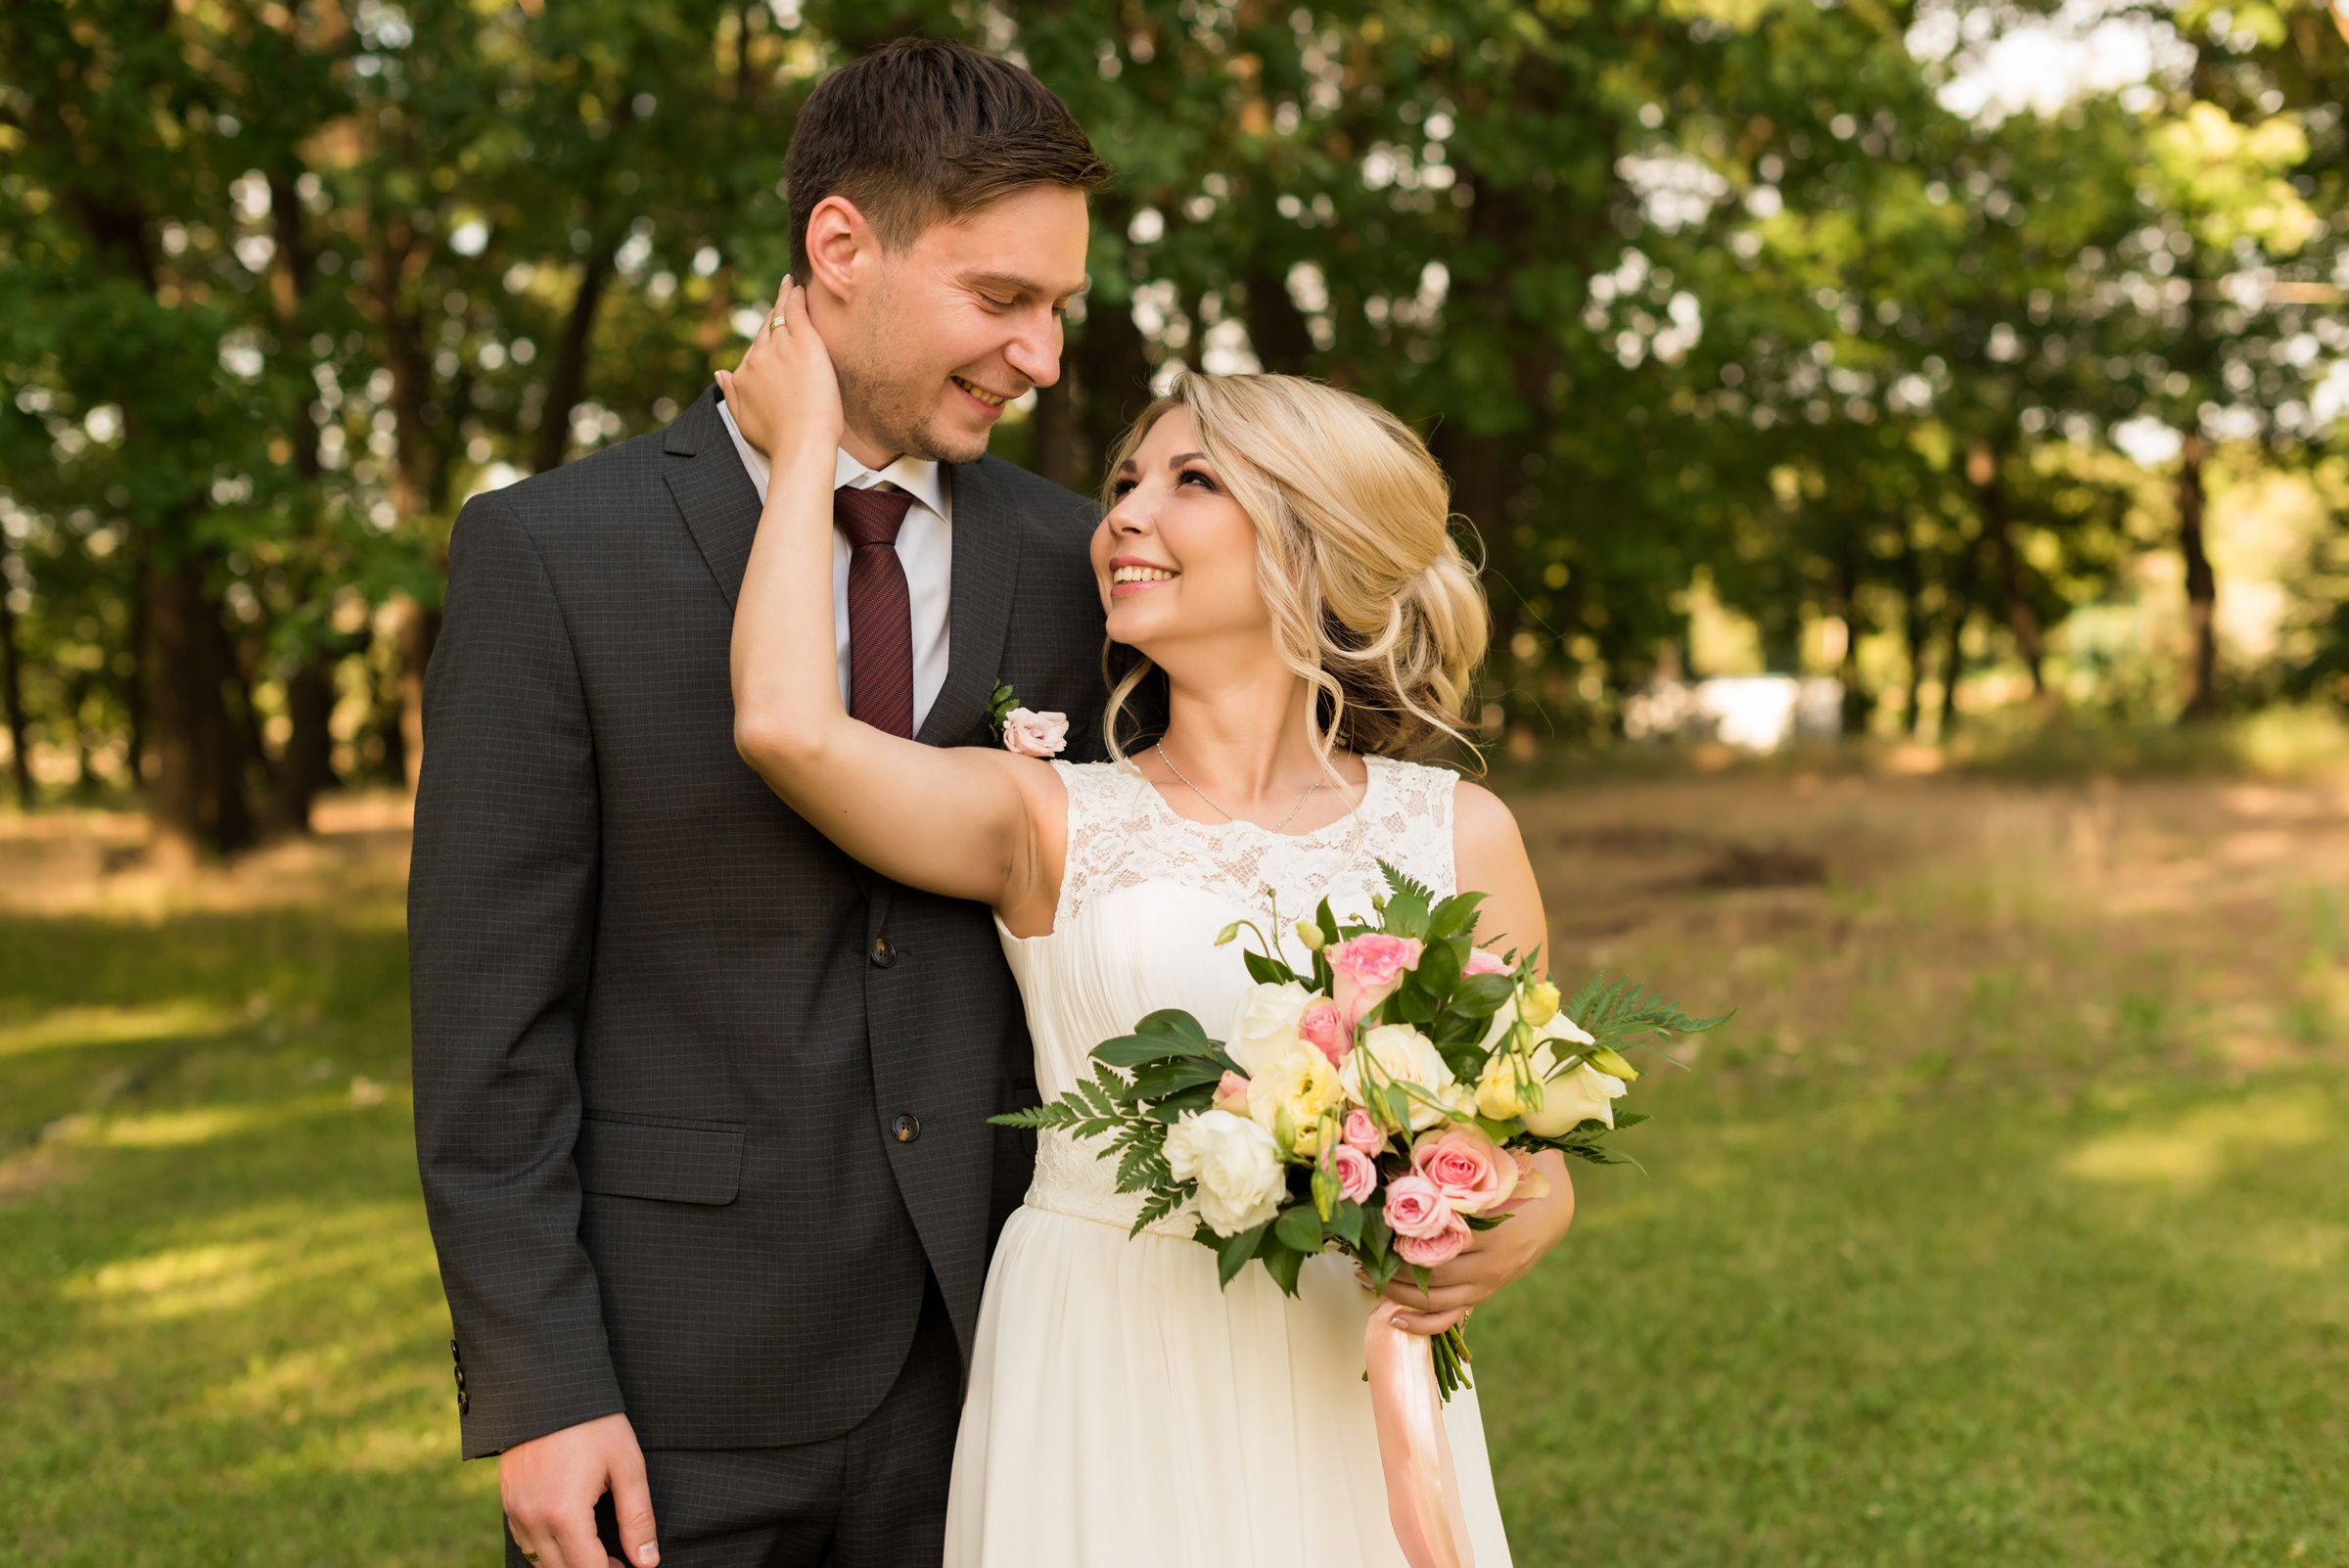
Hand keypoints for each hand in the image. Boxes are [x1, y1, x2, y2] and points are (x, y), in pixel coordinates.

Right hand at [499, 1411, 658, 1567]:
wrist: (548, 1386)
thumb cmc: (594, 1423)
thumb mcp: (627, 1466)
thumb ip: (638, 1518)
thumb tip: (648, 1562)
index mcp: (565, 1514)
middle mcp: (533, 1519)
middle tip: (618, 1562)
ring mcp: (515, 1511)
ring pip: (540, 1561)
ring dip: (568, 1562)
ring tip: (597, 1551)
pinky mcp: (506, 1501)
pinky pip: (525, 1541)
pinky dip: (546, 1548)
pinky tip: (570, 1535)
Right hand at [716, 279, 844, 468]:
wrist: (801, 445)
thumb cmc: (779, 441)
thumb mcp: (744, 422)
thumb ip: (731, 396)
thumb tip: (719, 375)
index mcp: (743, 375)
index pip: (754, 350)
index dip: (765, 339)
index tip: (771, 330)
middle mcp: (756, 358)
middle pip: (765, 329)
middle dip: (773, 314)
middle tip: (783, 296)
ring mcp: (779, 348)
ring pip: (779, 316)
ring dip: (784, 298)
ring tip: (790, 285)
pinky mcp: (803, 342)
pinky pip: (795, 310)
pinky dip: (795, 296)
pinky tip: (798, 287)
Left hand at [1365, 1150, 1575, 1335]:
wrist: (1549, 1215)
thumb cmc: (1514, 1188)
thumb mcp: (1489, 1181)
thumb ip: (1452, 1183)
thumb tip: (1399, 1173)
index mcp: (1489, 1233)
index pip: (1435, 1243)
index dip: (1399, 1240)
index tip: (1371, 1231)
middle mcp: (1488, 1266)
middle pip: (1430, 1274)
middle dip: (1390, 1266)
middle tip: (1359, 1255)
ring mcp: (1485, 1286)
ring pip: (1433, 1299)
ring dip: (1395, 1291)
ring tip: (1365, 1278)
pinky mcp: (1482, 1297)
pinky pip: (1448, 1318)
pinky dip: (1419, 1323)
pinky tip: (1391, 1316)